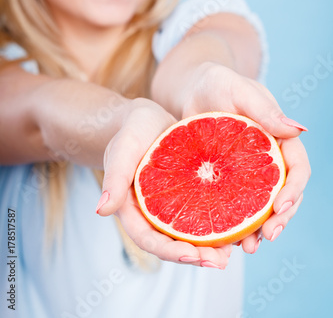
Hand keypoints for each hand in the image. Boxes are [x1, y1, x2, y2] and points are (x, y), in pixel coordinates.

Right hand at [96, 97, 231, 268]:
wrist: (148, 118)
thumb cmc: (132, 130)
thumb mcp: (123, 148)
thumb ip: (114, 177)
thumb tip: (101, 210)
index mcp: (132, 208)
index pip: (148, 238)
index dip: (168, 251)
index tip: (192, 256)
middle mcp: (152, 212)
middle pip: (171, 243)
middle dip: (195, 256)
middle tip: (220, 261)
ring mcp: (171, 204)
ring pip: (189, 233)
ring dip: (209, 245)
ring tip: (233, 250)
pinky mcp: (187, 193)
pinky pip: (201, 212)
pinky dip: (217, 221)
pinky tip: (238, 222)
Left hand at [179, 62, 310, 253]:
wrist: (191, 89)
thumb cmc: (217, 82)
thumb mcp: (240, 91)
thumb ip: (265, 110)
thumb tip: (300, 130)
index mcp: (278, 137)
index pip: (297, 168)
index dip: (294, 189)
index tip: (280, 207)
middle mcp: (267, 157)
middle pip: (283, 193)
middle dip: (280, 218)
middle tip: (266, 237)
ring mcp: (247, 169)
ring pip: (261, 204)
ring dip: (259, 228)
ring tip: (248, 247)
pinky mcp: (227, 177)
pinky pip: (236, 203)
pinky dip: (235, 221)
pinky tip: (226, 237)